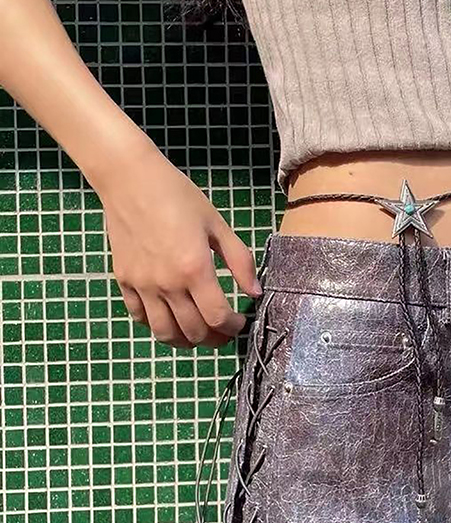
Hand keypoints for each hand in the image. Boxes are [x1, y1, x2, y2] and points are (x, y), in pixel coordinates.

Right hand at [97, 149, 262, 348]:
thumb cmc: (179, 197)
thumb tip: (255, 292)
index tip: (240, 323)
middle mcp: (167, 284)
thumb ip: (240, 261)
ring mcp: (142, 286)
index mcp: (194, 269)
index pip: (218, 317)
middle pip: (194, 331)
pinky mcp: (124, 282)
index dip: (233, 327)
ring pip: (164, 333)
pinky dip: (158, 325)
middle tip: (224, 332)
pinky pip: (140, 317)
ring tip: (200, 334)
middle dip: (214, 338)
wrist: (131, 181)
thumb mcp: (218, 225)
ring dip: (186, 340)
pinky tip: (172, 318)